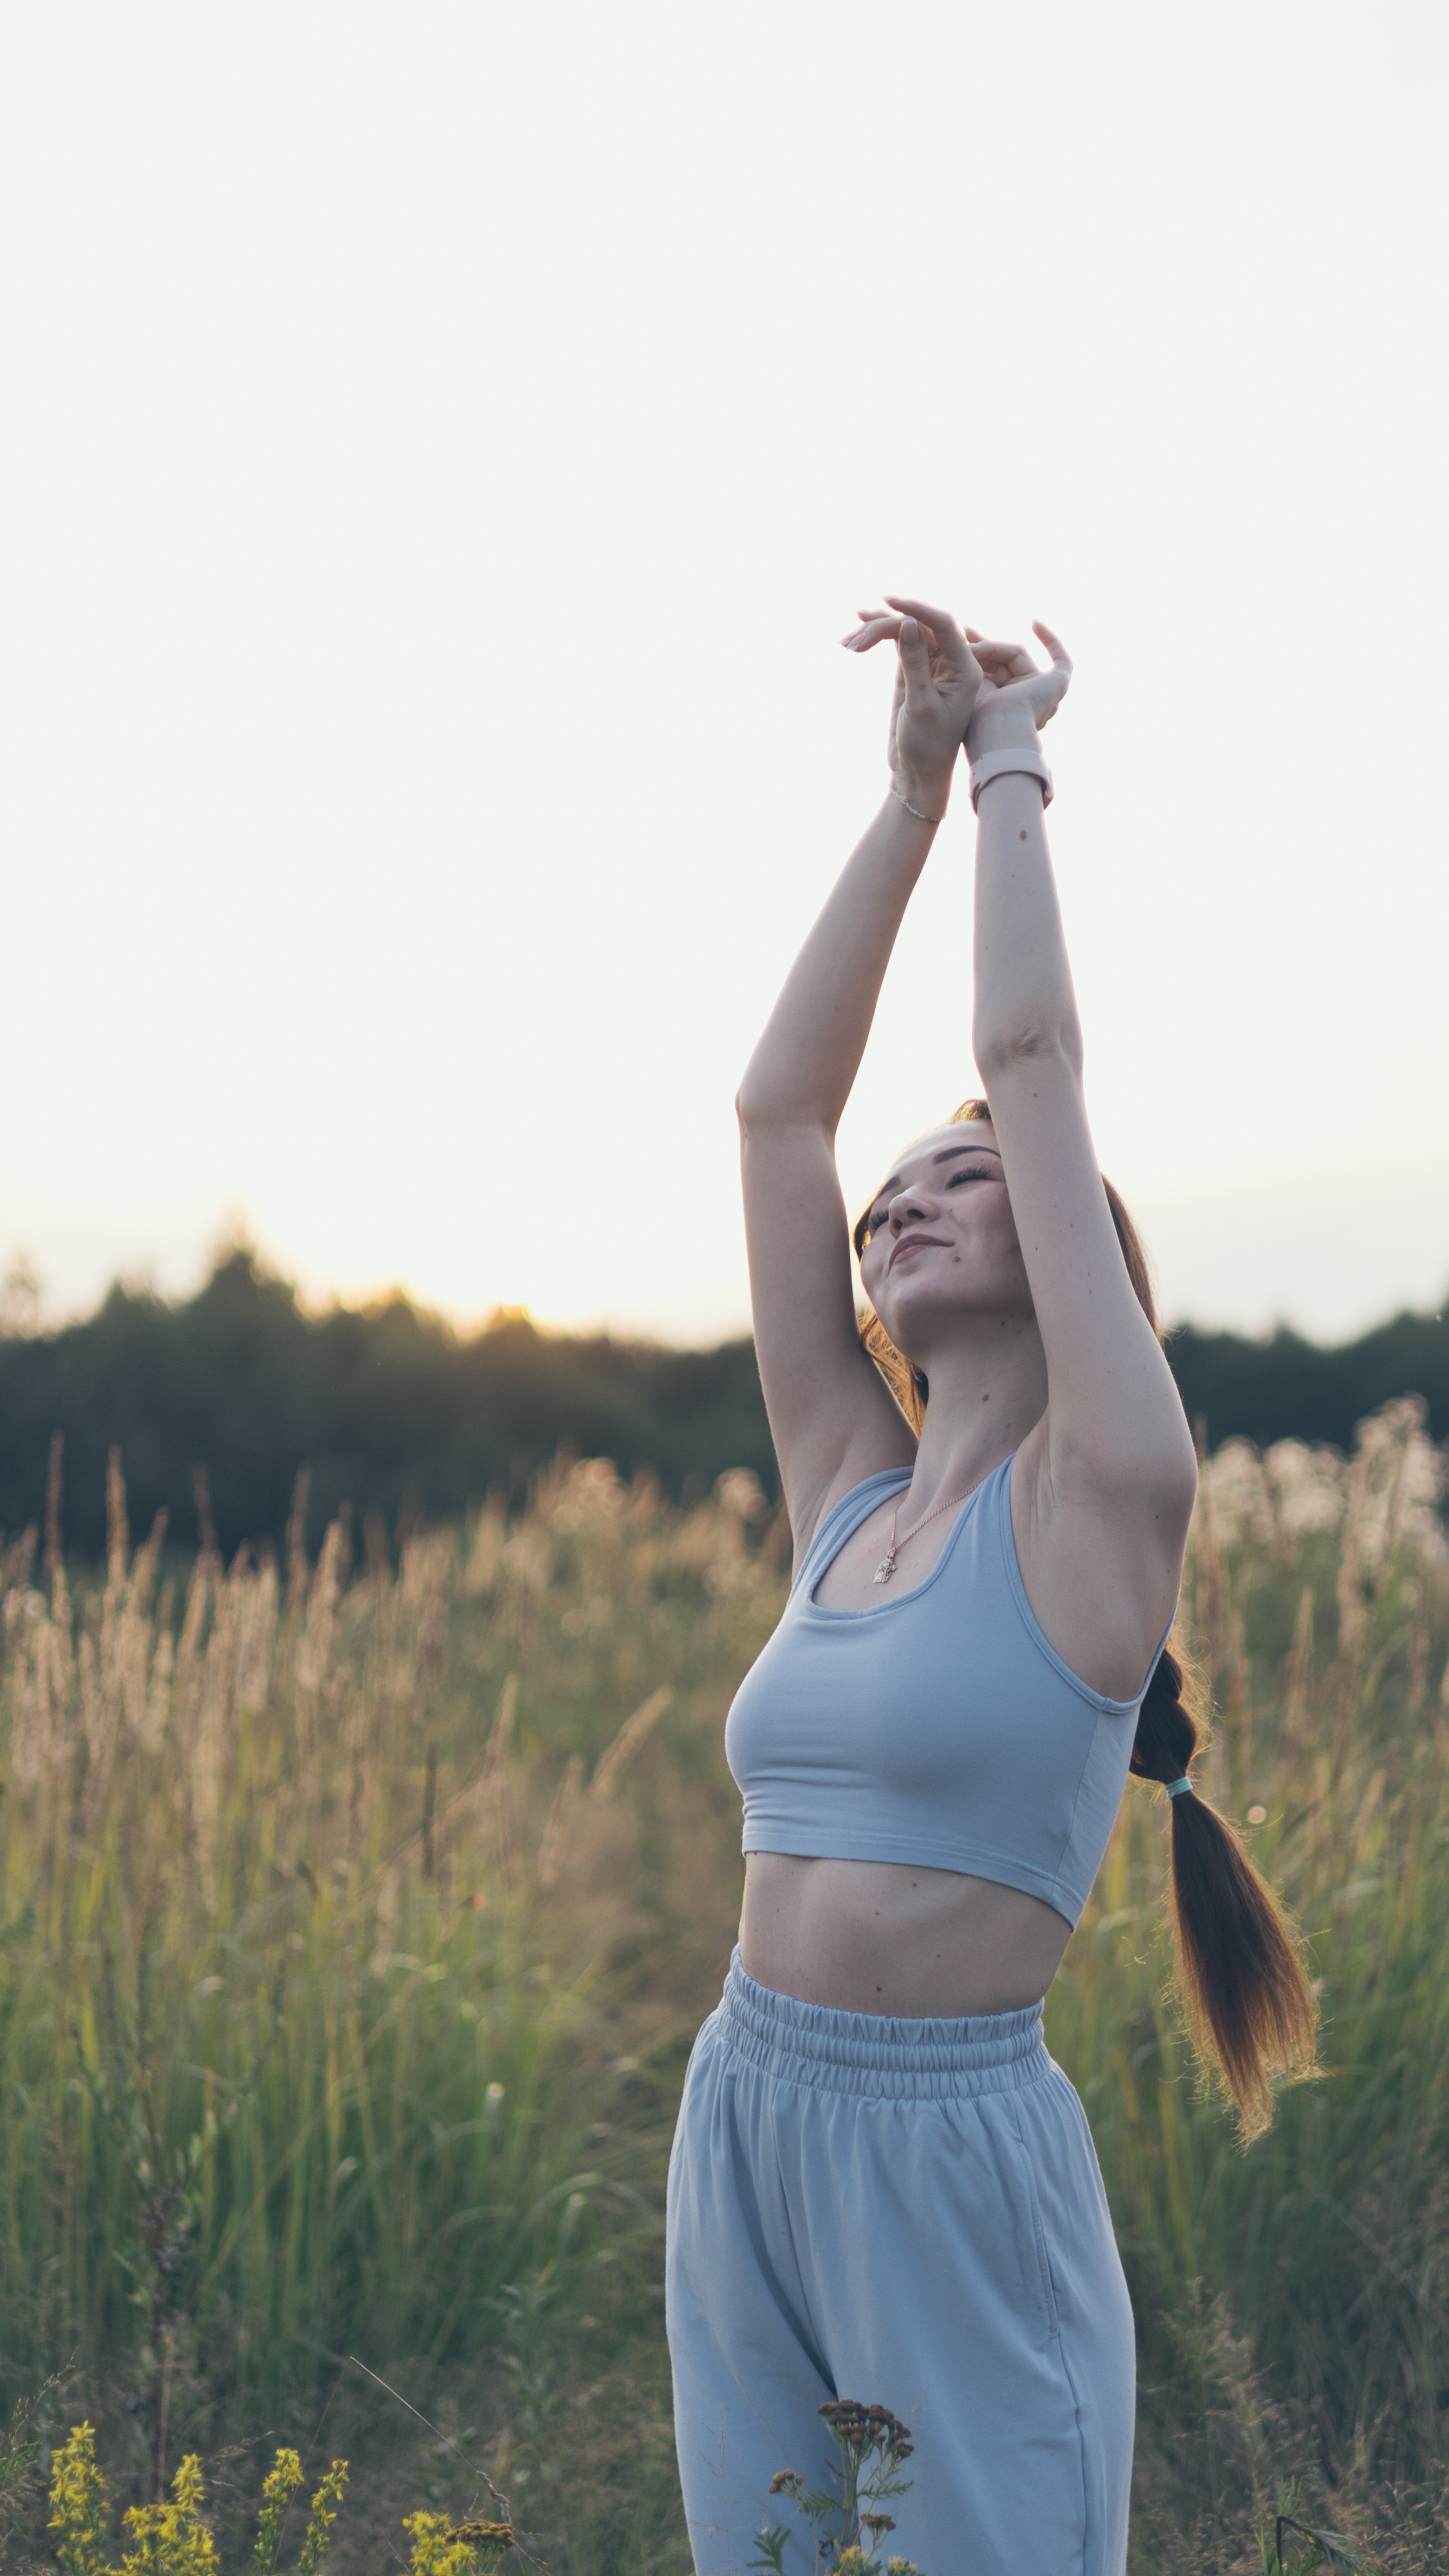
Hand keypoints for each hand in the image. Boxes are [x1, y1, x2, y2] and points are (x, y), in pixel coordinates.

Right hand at [842, 594, 982, 809]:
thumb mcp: (921, 705)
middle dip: (886, 626)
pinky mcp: (913, 669)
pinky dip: (876, 637)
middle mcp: (951, 661)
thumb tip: (907, 622)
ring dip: (876, 631)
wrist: (918, 773)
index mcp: (965, 668)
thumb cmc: (927, 746)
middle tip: (855, 641)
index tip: (888, 601)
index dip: (917, 608)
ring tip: (848, 643)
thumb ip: (916, 662)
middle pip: (919, 625)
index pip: (945, 624)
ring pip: (905, 631)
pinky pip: (897, 643)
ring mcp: (931, 663)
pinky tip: (856, 632)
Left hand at [962, 620, 1071, 759]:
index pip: (991, 672)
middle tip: (965, 630)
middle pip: (1003, 661)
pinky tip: (1034, 623)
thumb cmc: (976, 720)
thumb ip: (970, 668)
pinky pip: (1060, 659)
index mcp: (1004, 708)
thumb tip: (962, 646)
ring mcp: (1044, 694)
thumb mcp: (968, 688)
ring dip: (993, 647)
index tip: (961, 638)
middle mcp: (1025, 702)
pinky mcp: (1057, 685)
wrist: (997, 730)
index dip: (978, 654)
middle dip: (984, 646)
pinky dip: (1050, 640)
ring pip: (1016, 656)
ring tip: (972, 646)